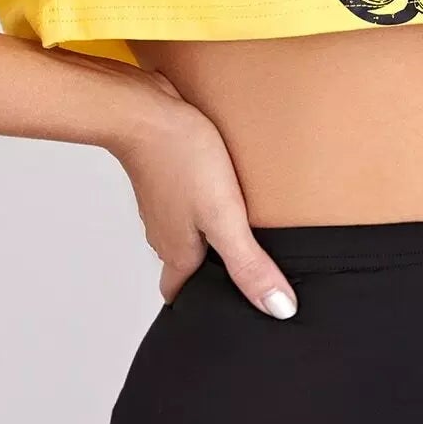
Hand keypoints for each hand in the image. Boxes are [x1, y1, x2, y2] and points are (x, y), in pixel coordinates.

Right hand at [109, 68, 299, 319]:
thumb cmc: (180, 158)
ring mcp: (162, 203)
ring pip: (185, 231)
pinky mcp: (166, 176)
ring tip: (240, 233)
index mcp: (178, 251)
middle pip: (185, 264)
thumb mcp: (224, 216)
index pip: (182, 295)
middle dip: (209, 272)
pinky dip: (202, 204)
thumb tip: (278, 310)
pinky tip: (222, 191)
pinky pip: (185, 201)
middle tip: (240, 275)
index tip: (222, 315)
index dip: (202, 307)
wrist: (144, 108)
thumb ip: (249, 264)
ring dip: (208, 236)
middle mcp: (165, 232)